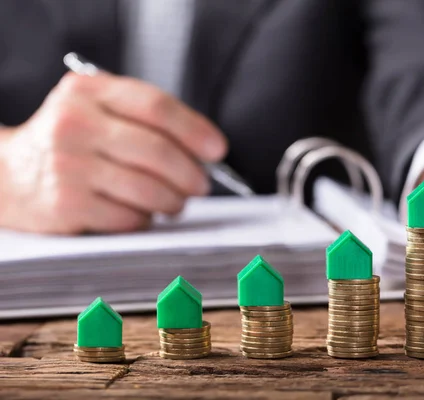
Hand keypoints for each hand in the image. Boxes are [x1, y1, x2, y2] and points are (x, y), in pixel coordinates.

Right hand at [0, 72, 226, 233]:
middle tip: (201, 184)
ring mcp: (68, 167)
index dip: (195, 129)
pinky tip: (143, 213)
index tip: (217, 149)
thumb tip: (203, 149)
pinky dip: (146, 219)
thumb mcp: (95, 109)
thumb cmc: (70, 141)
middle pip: (157, 152)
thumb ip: (143, 118)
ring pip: (148, 189)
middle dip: (191, 173)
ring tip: (175, 201)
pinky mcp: (67, 206)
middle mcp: (75, 125)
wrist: (8, 174)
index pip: (156, 106)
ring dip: (173, 200)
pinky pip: (129, 218)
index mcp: (88, 92)